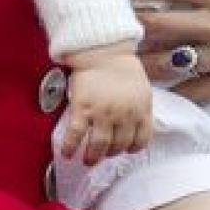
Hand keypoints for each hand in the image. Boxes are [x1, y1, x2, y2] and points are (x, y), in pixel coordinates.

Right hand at [61, 46, 152, 165]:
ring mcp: (103, 113)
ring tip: (88, 160)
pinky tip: (67, 153)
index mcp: (141, 109)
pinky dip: (70, 147)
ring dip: (93, 157)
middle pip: (119, 146)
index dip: (132, 148)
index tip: (125, 149)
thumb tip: (137, 127)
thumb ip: (140, 109)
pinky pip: (76, 135)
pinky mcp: (83, 108)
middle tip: (104, 153)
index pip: (141, 140)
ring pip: (99, 146)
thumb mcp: (142, 89)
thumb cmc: (122, 66)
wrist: (102, 49)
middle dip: (111, 153)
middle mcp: (124, 114)